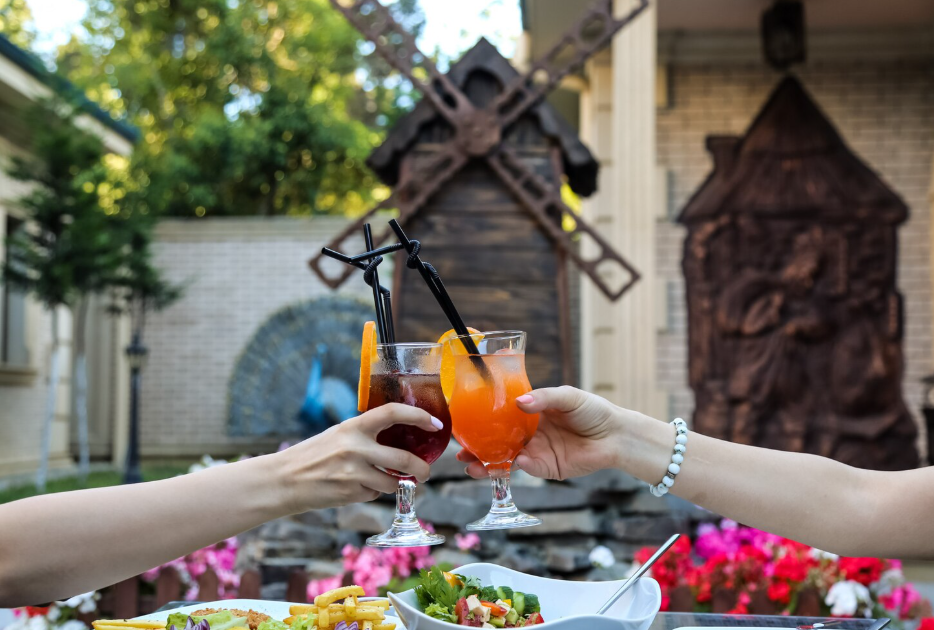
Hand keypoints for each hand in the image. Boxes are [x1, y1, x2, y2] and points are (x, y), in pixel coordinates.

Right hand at [276, 403, 440, 511]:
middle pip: (403, 460)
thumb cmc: (313, 455)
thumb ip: (365, 435)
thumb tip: (400, 438)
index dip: (418, 416)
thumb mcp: (339, 435)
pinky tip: (357, 487)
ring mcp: (353, 473)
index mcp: (353, 426)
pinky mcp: (350, 494)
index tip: (435, 424)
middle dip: (421, 469)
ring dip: (395, 485)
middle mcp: (355, 448)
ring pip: (392, 483)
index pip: (393, 413)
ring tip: (385, 481)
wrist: (284, 480)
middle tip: (425, 472)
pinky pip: (374, 494)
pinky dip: (373, 492)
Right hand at [457, 386, 622, 480]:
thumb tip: (520, 402)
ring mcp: (536, 452)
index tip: (463, 424)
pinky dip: (516, 467)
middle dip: (477, 449)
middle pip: (496, 442)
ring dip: (488, 464)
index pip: (499, 418)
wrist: (616, 435)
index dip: (481, 422)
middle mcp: (528, 434)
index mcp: (529, 414)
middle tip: (460, 452)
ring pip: (506, 460)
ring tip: (471, 467)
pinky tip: (510, 464)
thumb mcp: (567, 396)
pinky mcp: (547, 469)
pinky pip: (528, 469)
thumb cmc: (593, 410)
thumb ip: (544, 398)